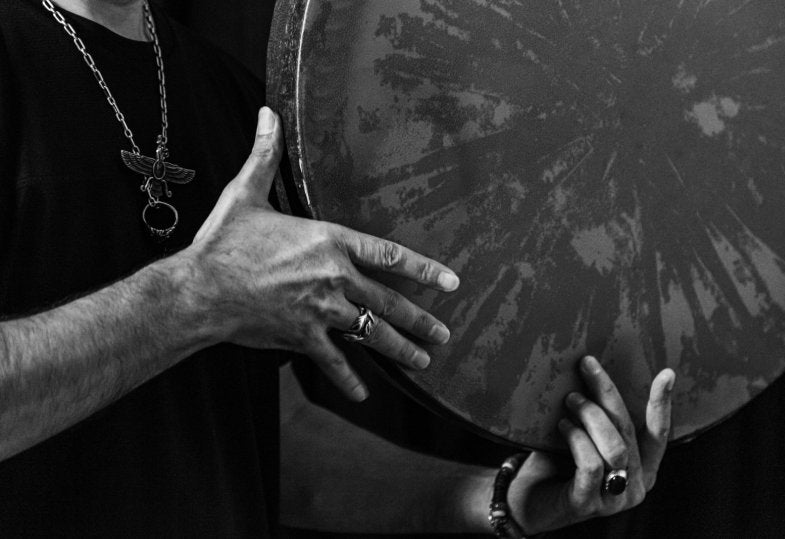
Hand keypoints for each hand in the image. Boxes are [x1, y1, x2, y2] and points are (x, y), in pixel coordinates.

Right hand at [185, 107, 459, 400]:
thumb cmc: (224, 242)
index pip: (390, 254)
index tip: (450, 283)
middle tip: (444, 335)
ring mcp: (321, 310)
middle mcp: (334, 277)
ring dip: (400, 349)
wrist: (199, 288)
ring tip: (422, 361)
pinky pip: (334, 361)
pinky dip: (349, 379)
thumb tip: (268, 113)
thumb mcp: (246, 193)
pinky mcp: (303, 336)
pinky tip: (364, 394)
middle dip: (420, 320)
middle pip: (389, 302)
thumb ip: (265, 155)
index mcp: (329, 240)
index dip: (424, 269)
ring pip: (372, 333)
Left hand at [507, 356, 674, 533]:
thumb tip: (592, 373)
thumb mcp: (584, 438)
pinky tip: (562, 426)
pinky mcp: (589, 504)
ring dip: (590, 415)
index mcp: (642, 469)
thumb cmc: (556, 464)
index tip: (667, 374)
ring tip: (570, 399)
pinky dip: (577, 439)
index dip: (662, 404)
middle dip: (608, 393)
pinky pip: (591, 464)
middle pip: (628, 430)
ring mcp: (614, 499)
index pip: (659, 433)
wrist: (528, 503)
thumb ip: (597, 419)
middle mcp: (636, 486)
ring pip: (615, 447)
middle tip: (587, 366)